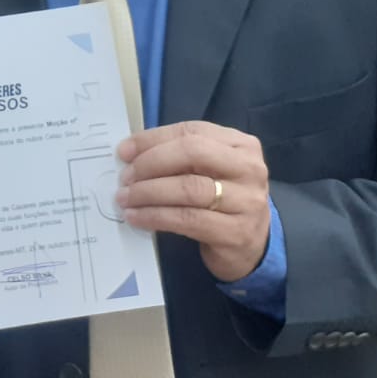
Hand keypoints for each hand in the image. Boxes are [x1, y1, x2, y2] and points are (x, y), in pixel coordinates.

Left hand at [116, 121, 270, 281]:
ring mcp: (247, 201)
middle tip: (126, 177)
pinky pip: (187, 219)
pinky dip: (156, 216)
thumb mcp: (208, 171)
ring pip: (188, 188)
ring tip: (125, 198)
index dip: (153, 139)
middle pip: (192, 153)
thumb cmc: (222, 200)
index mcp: (241, 145)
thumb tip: (129, 152)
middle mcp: (249, 168)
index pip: (191, 132)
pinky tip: (136, 218)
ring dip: (148, 192)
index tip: (124, 151)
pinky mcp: (236, 232)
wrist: (252, 245)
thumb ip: (179, 157)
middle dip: (151, 163)